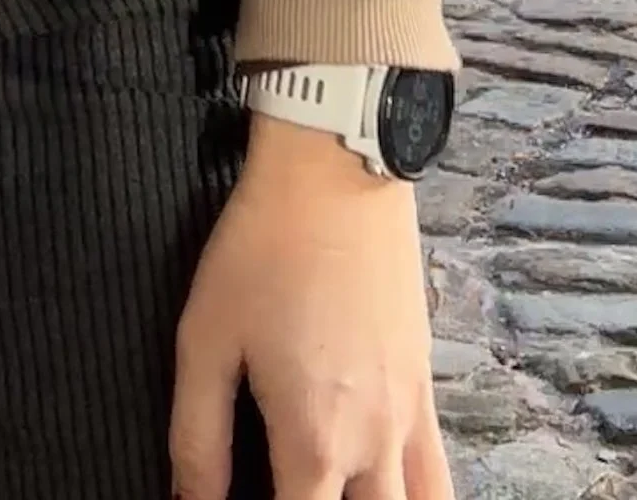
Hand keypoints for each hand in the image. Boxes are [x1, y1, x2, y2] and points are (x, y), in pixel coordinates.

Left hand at [172, 115, 451, 499]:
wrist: (336, 170)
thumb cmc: (262, 250)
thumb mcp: (205, 341)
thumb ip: (197, 441)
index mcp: (313, 443)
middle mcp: (373, 444)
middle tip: (292, 489)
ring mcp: (409, 415)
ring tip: (339, 491)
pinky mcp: (425, 381)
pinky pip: (439, 472)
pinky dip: (418, 496)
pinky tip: (384, 486)